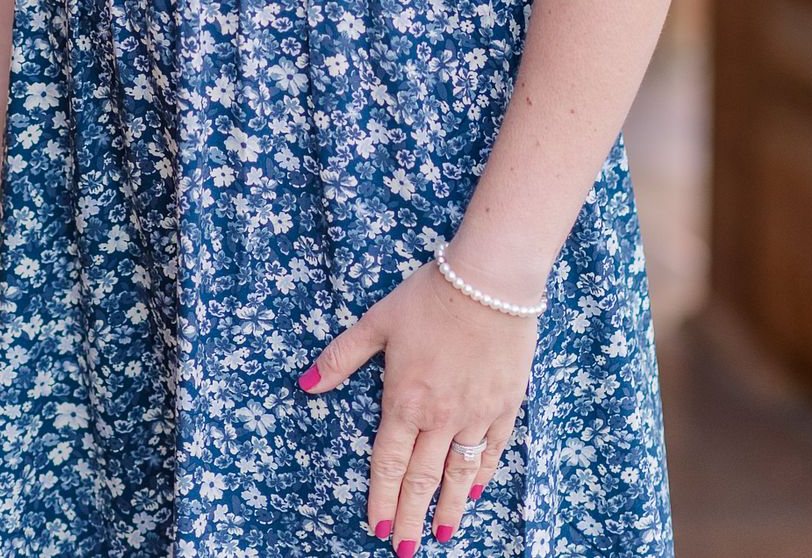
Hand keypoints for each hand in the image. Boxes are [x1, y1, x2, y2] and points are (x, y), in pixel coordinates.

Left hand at [296, 255, 543, 549]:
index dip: (382, 498)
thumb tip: (306, 384)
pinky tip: (475, 491)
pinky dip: (481, 474)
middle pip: (422, 478)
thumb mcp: (378, 321)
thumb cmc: (429, 295)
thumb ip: (342, 357)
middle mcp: (439, 416)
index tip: (378, 528)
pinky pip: (491, 450)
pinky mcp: (505, 404)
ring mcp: (475, 413)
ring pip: (459, 473)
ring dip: (448, 507)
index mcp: (404, 400)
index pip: (389, 463)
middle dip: (411, 517)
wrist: (489, 280)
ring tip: (441, 535)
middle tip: (406, 550)